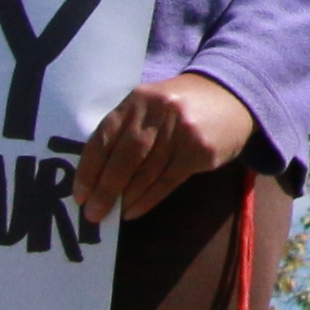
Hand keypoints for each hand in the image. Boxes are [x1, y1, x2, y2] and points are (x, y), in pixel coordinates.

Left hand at [74, 70, 262, 223]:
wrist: (230, 96)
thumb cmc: (178, 108)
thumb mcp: (149, 107)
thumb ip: (124, 132)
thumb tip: (97, 178)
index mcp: (137, 101)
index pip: (104, 137)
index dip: (89, 169)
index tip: (79, 195)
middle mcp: (158, 112)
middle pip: (125, 156)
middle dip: (106, 189)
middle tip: (93, 213)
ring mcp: (181, 131)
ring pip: (146, 172)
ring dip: (126, 197)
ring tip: (113, 214)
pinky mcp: (199, 150)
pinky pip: (167, 180)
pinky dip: (147, 199)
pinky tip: (134, 210)